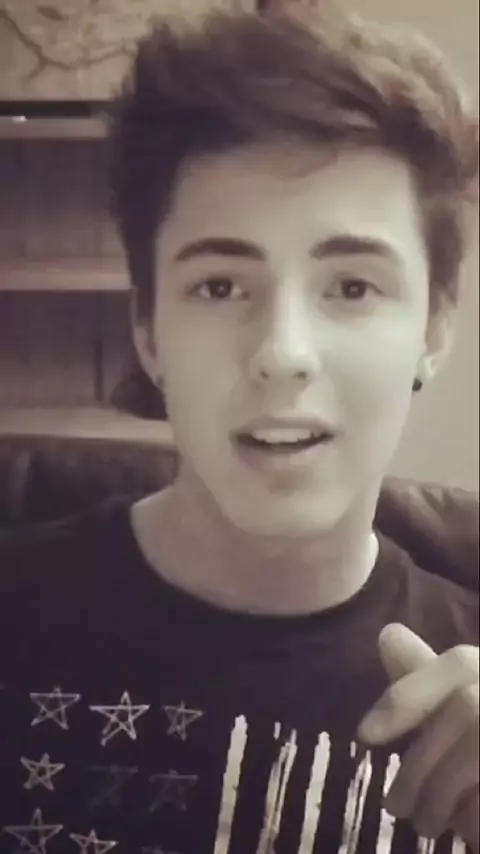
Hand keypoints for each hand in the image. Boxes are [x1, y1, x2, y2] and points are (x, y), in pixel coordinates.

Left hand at [357, 623, 478, 849]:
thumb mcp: (457, 701)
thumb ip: (423, 676)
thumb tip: (387, 635)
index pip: (460, 664)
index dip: (410, 695)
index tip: (365, 734)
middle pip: (470, 709)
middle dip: (423, 763)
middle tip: (394, 805)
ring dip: (444, 795)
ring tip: (423, 824)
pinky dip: (477, 816)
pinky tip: (465, 830)